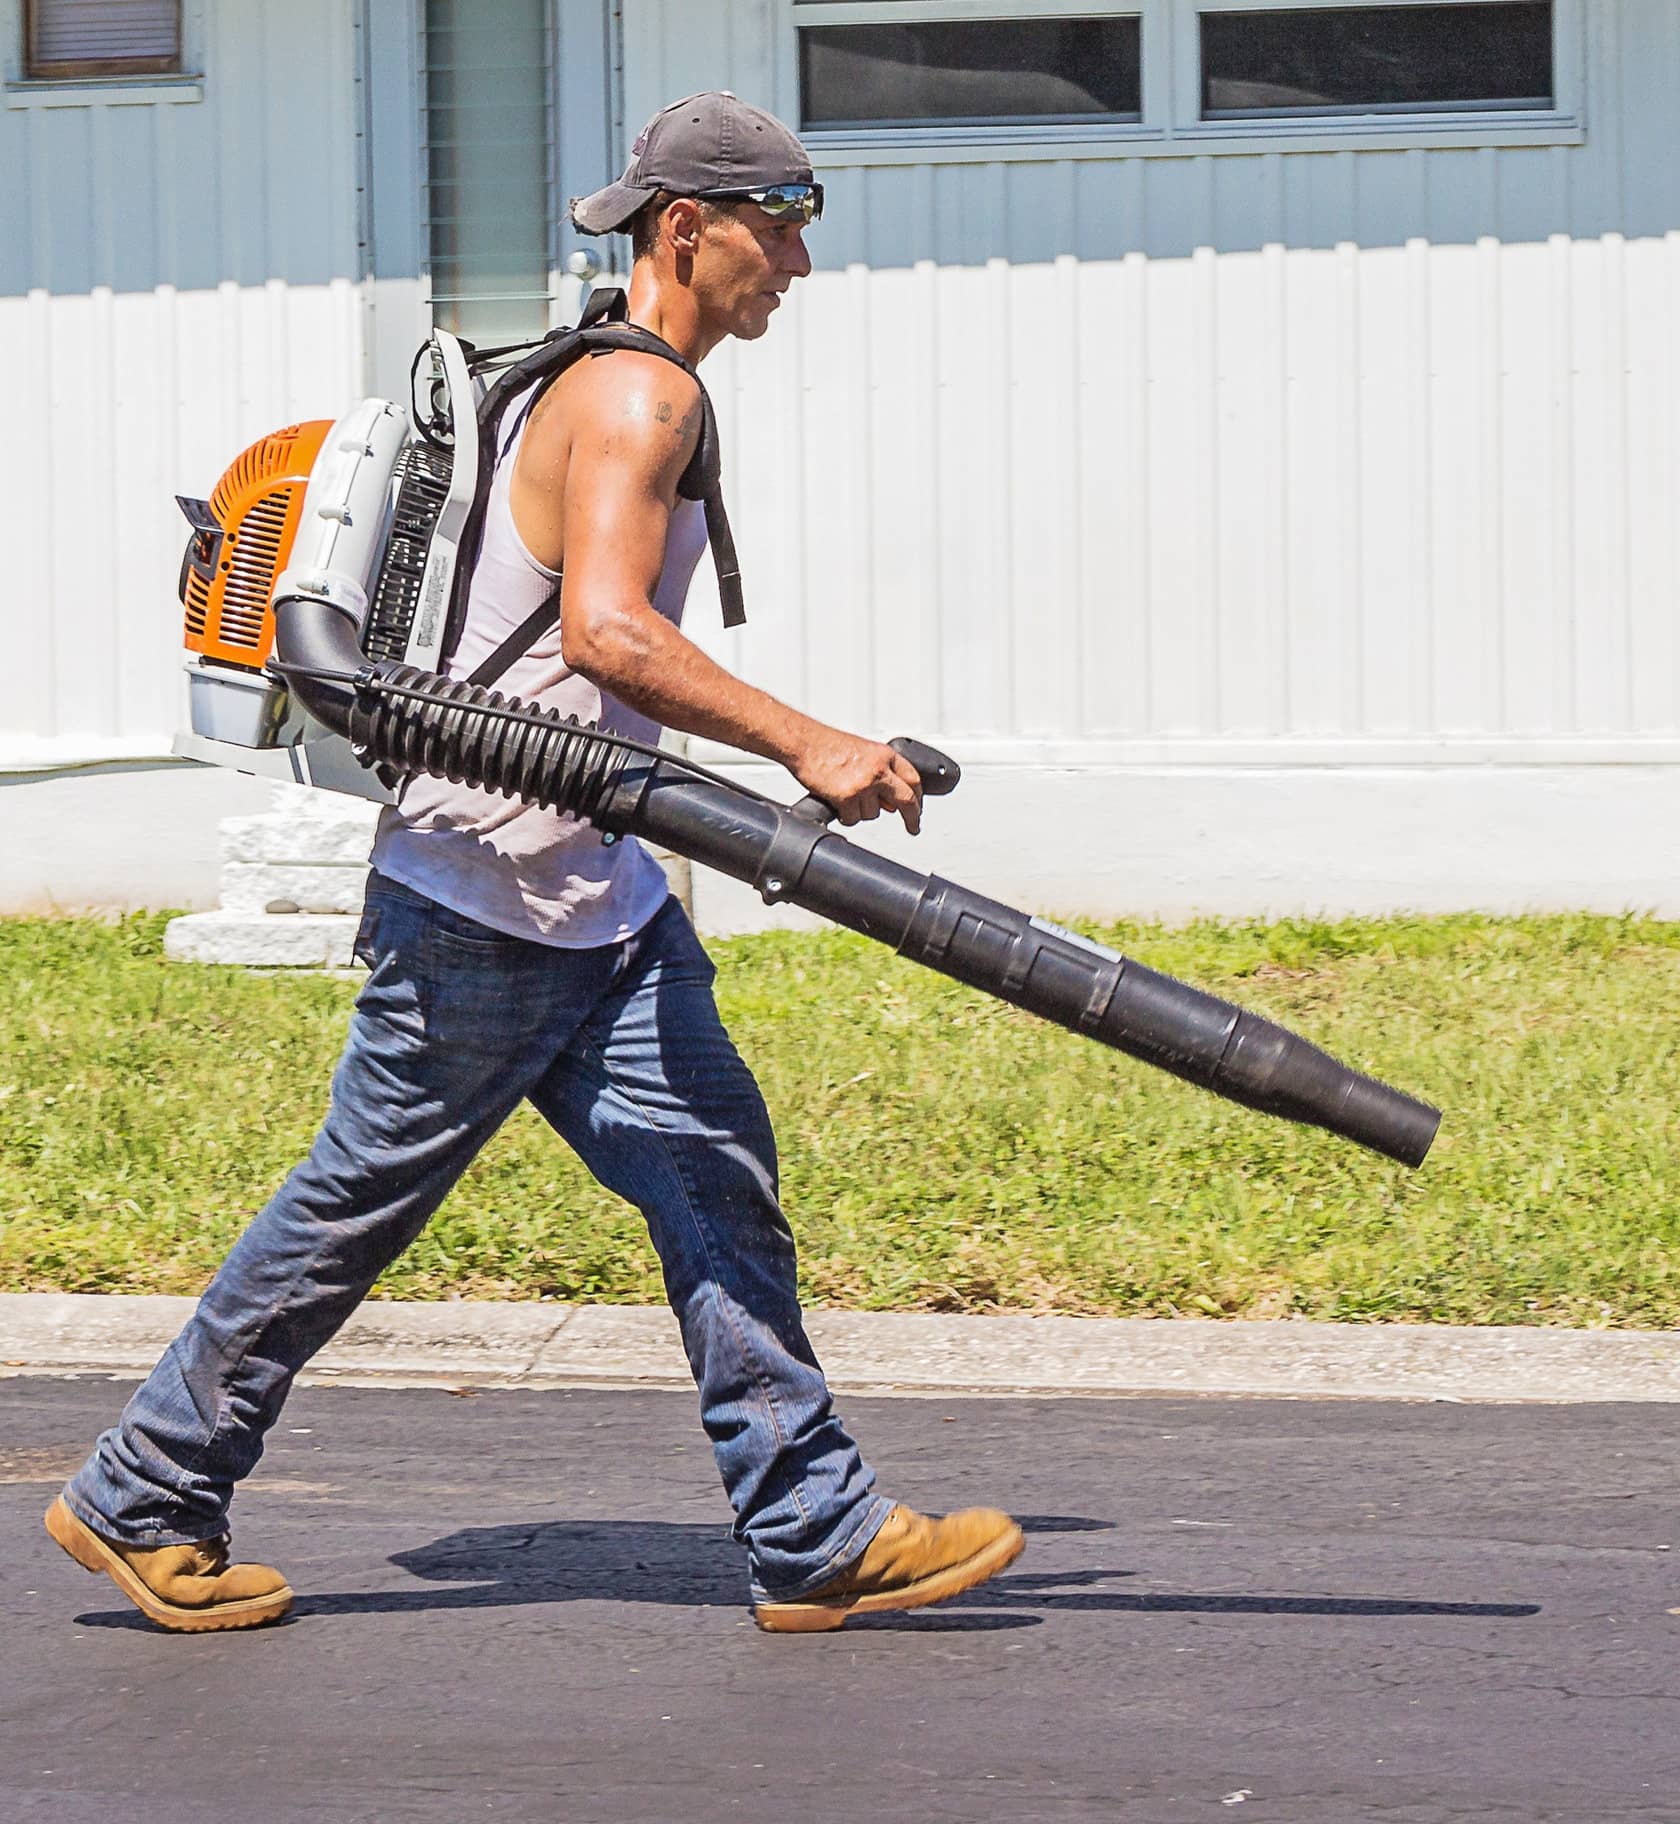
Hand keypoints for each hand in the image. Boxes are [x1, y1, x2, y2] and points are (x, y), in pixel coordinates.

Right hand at [792, 726, 922, 834]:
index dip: (919, 797)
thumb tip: (891, 802)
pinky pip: (854, 819)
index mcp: (884, 755)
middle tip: (913, 826)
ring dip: (862, 811)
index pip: (913, 779)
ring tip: (846, 795)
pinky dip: (846, 816)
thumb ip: (880, 773)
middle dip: (912, 817)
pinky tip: (838, 801)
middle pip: (906, 800)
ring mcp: (864, 785)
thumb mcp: (863, 752)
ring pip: (874, 813)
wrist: (804, 743)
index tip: (918, 808)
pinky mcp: (847, 798)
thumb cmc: (827, 745)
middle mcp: (878, 769)